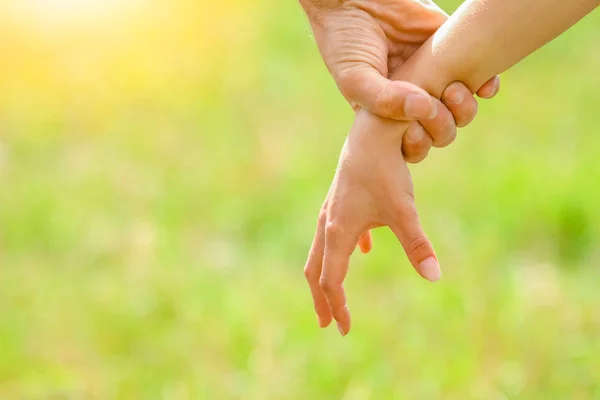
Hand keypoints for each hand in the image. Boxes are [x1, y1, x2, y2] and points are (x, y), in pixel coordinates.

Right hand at [300, 0, 499, 161]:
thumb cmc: (346, 42)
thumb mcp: (356, 78)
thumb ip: (384, 101)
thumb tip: (427, 110)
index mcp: (388, 115)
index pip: (411, 147)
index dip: (418, 146)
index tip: (413, 132)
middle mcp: (413, 100)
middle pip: (441, 132)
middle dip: (443, 128)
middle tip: (433, 106)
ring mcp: (434, 77)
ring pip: (462, 111)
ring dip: (464, 109)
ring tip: (452, 89)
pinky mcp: (453, 52)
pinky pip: (481, 80)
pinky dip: (486, 87)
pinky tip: (482, 86)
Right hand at [304, 110, 438, 335]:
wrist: (372, 134)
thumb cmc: (386, 172)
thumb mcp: (404, 212)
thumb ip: (418, 245)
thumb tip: (435, 276)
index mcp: (338, 232)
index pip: (332, 281)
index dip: (338, 306)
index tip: (346, 329)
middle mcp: (328, 224)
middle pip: (315, 271)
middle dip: (321, 299)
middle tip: (326, 324)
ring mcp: (330, 211)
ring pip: (320, 252)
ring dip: (325, 277)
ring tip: (334, 295)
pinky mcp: (339, 201)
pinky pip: (334, 232)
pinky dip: (343, 249)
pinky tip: (364, 249)